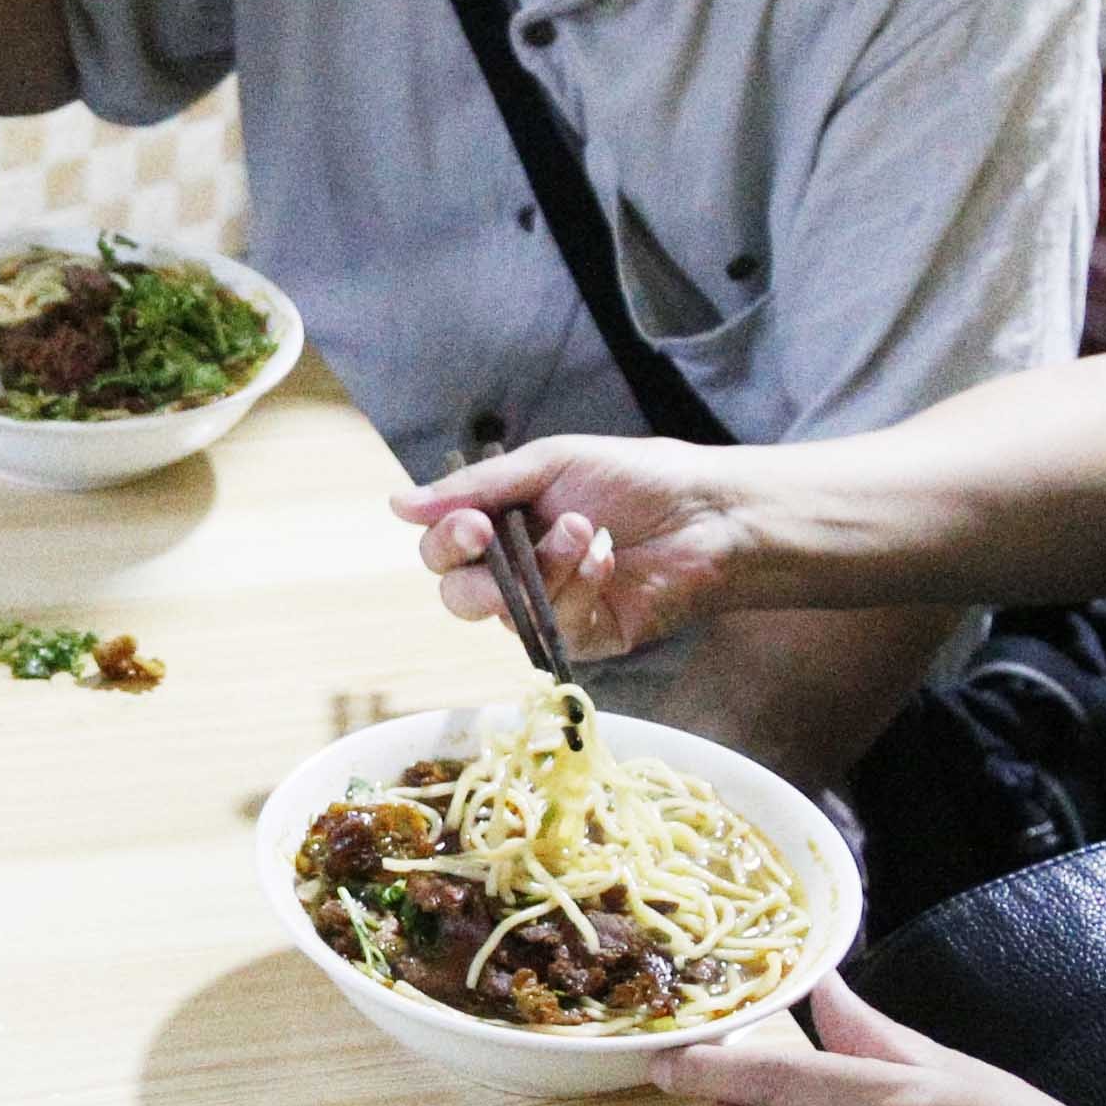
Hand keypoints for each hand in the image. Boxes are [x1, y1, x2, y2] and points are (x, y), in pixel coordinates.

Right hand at [391, 434, 765, 660]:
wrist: (708, 510)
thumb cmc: (634, 478)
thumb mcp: (549, 466)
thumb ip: (476, 487)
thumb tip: (397, 505)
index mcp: (500, 529)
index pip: (442, 551)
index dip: (445, 542)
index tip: (470, 524)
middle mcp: (516, 575)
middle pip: (457, 596)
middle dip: (475, 574)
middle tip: (495, 540)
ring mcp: (550, 611)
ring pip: (506, 615)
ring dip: (543, 568)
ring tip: (584, 528)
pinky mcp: (587, 639)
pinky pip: (556, 628)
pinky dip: (579, 586)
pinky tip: (605, 557)